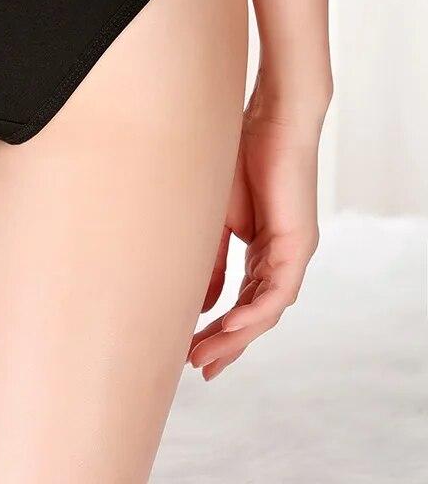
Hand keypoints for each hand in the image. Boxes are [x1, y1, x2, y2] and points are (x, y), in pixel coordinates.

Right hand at [188, 90, 324, 379]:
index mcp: (262, 252)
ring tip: (205, 355)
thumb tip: (203, 303)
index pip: (241, 302)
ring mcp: (292, 253)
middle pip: (254, 315)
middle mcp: (281, 259)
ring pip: (266, 310)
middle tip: (197, 368)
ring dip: (236, 336)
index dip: (217, 329)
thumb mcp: (215, 218)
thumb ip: (211, 260)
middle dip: (225, 344)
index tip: (191, 351)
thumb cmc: (239, 157)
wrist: (269, 120)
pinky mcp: (297, 243)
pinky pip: (277, 290)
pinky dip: (253, 311)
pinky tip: (228, 325)